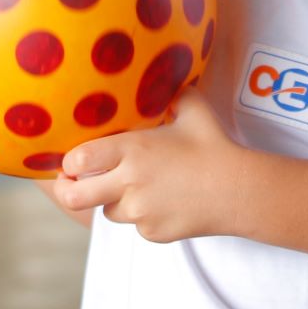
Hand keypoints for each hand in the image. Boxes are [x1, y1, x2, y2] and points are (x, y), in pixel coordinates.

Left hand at [49, 87, 247, 243]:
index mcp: (132, 149)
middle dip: (67, 191)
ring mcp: (141, 212)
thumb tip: (161, 75)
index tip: (72, 160)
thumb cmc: (215, 145)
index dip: (70, 161)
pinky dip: (143, 217)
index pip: (78, 159)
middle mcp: (130, 182)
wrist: (240, 190)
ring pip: (109, 211)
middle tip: (71, 185)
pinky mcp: (153, 233)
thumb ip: (169, 92)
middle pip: (75, 196)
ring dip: (115, 202)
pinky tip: (164, 202)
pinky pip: (136, 226)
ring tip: (139, 187)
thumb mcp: (191, 108)